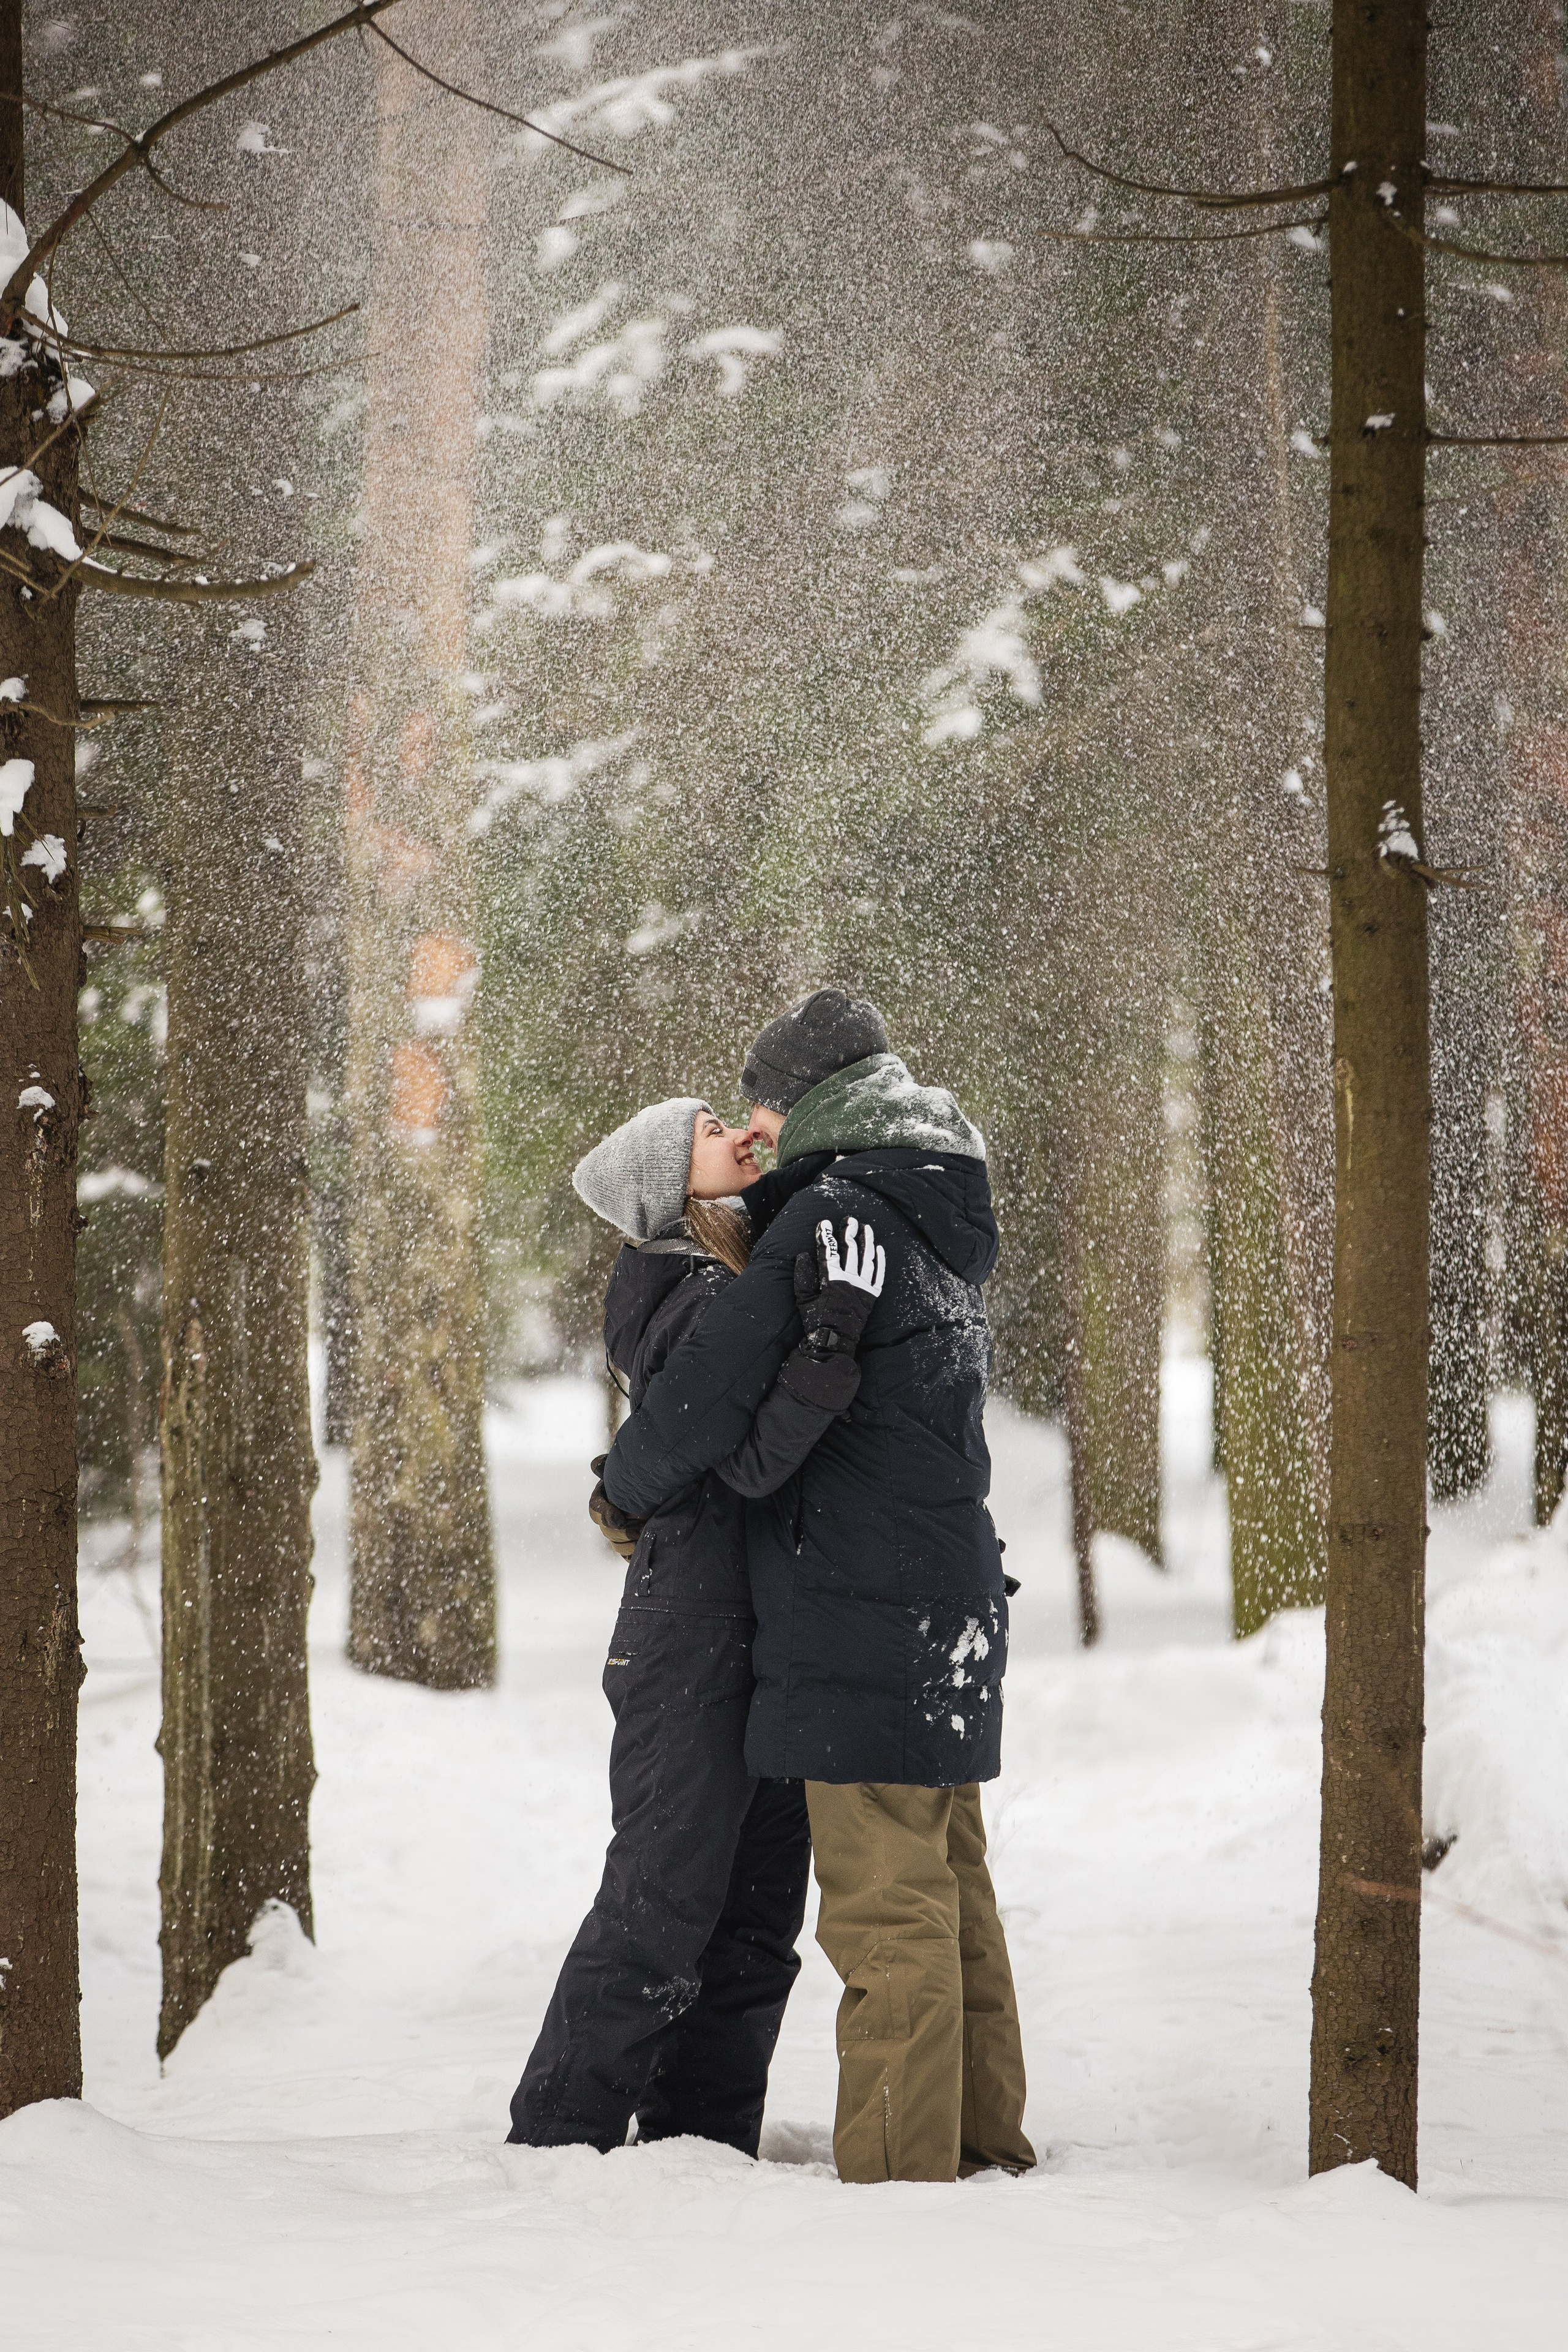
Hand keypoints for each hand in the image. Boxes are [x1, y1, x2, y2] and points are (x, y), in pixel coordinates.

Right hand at [588, 1455, 645, 1561]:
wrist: (668, 1484)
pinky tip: (650, 1546)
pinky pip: (629, 1556)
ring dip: (631, 1543)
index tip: (618, 1518)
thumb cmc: (646, 1471)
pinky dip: (637, 1554)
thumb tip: (595, 1465)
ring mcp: (621, 1532)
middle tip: (643, 1526)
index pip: (595, 1509)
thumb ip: (611, 1465)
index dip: (604, 1515)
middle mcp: (610, 1516)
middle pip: (607, 1531)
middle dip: (624, 1531)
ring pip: (617, 1545)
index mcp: (604, 1497)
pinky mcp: (634, 1544)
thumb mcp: (629, 1465)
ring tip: (649, 1534)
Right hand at [793, 1217, 886, 1355]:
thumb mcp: (803, 1300)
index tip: (824, 1223)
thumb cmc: (816, 1321)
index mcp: (831, 1280)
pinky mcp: (871, 1295)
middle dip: (849, 1233)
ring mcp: (862, 1287)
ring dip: (867, 1241)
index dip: (825, 1236)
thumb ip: (802, 1277)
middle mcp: (849, 1280)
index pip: (828, 1252)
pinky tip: (879, 1249)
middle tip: (849, 1220)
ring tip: (866, 1227)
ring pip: (867, 1259)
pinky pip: (879, 1275)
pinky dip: (880, 1261)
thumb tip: (803, 1256)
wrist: (835, 1341)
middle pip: (850, 1250)